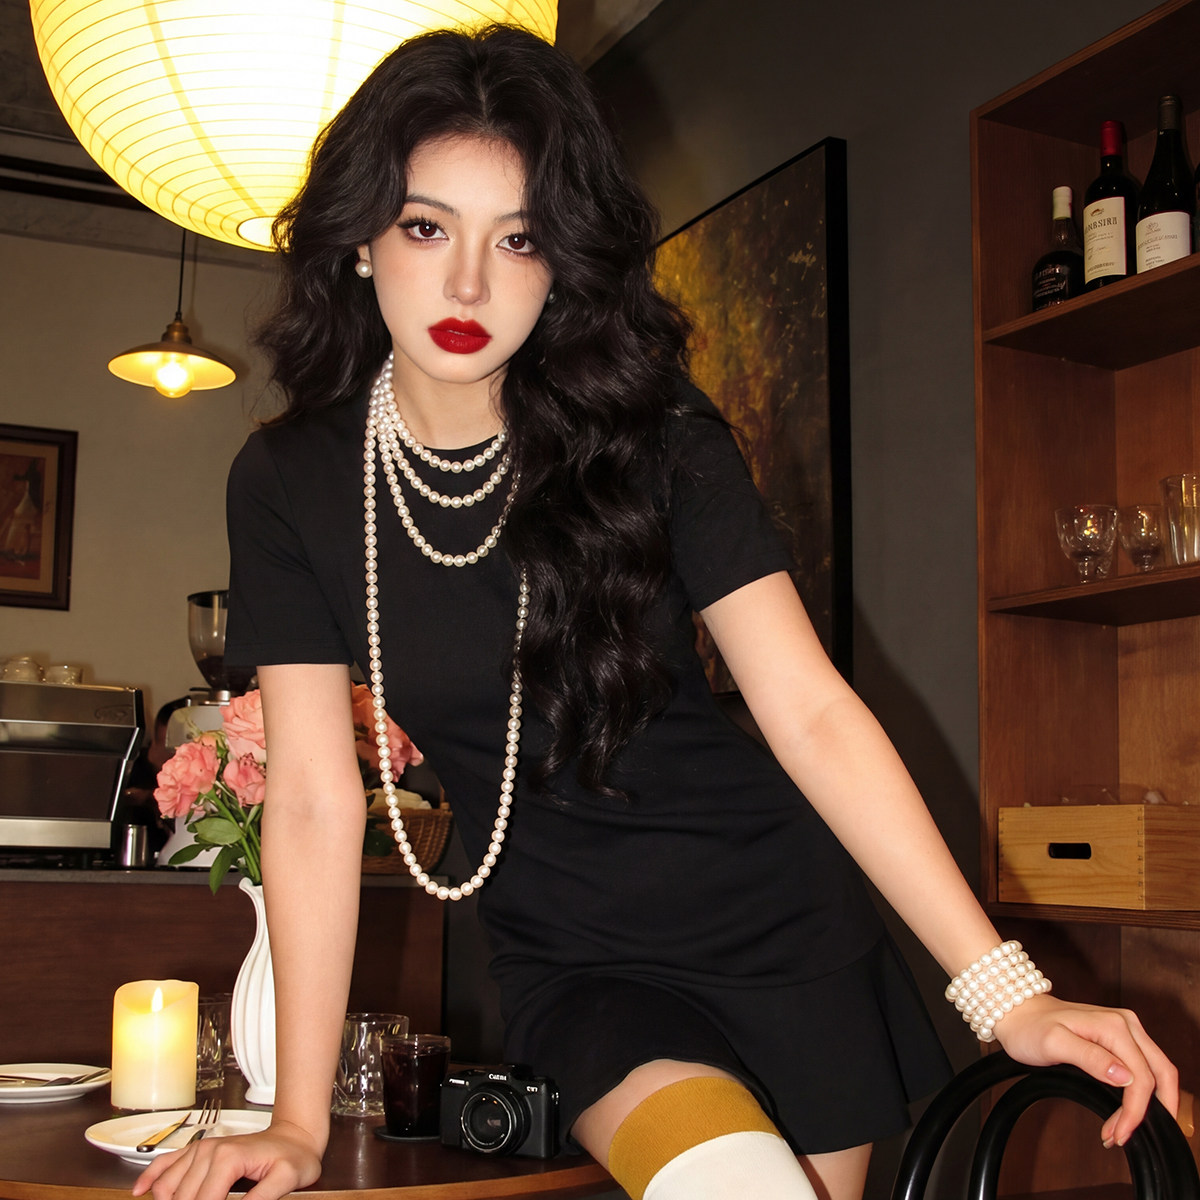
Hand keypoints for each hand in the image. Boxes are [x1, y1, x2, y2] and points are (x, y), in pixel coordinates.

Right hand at [131, 1123, 321, 1199]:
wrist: (296, 1135)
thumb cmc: (294, 1157)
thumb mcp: (286, 1180)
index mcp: (227, 1159)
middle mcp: (208, 1151)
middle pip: (181, 1199)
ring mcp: (200, 1149)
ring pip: (167, 1188)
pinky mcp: (197, 1151)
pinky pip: (165, 1164)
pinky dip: (151, 1179)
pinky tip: (140, 1192)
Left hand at [993, 994, 1178, 1148]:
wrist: (1017, 1012)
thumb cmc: (1030, 1027)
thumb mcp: (1053, 1043)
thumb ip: (1089, 1057)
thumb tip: (1125, 1077)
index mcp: (1115, 1025)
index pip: (1142, 1076)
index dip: (1135, 1110)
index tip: (1119, 1132)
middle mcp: (1126, 1024)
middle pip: (1161, 1074)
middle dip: (1151, 1111)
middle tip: (1125, 1135)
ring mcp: (1125, 1030)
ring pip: (1156, 1073)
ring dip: (1147, 1105)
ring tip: (1121, 1129)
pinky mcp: (1120, 1039)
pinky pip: (1143, 1069)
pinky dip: (1140, 1094)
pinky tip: (1125, 1112)